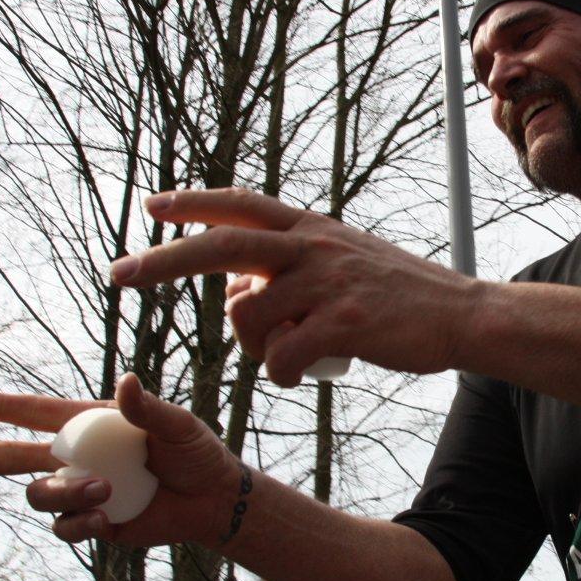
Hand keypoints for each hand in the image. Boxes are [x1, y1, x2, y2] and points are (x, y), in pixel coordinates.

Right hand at [0, 373, 241, 546]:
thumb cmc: (196, 452)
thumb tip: (126, 382)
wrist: (213, 498)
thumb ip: (147, 408)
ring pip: (40, 494)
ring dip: (62, 492)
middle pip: (14, 457)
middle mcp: (78, 456)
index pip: (35, 413)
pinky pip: (65, 526)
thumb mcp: (177, 425)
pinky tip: (103, 516)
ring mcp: (82, 490)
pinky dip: (77, 521)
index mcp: (91, 424)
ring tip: (102, 489)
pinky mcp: (94, 521)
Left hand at [108, 188, 483, 385]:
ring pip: (250, 316)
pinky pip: (282, 356)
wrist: (460, 314)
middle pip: (224, 245)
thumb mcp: (344, 259)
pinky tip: (294, 376)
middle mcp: (314, 246)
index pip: (241, 205)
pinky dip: (276, 373)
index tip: (152, 206)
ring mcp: (329, 282)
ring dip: (249, 345)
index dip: (194, 204)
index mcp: (312, 228)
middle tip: (119, 274)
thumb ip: (291, 266)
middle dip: (164, 260)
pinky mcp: (345, 323)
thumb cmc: (399, 294)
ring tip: (280, 354)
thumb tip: (240, 288)